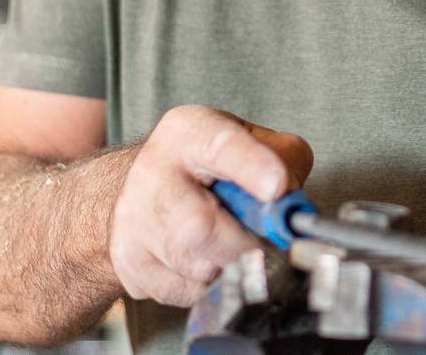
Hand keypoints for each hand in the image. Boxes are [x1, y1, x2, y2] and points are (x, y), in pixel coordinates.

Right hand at [109, 105, 313, 306]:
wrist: (139, 190)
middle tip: (263, 242)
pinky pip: (186, 292)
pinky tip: (204, 258)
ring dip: (228, 264)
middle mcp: (152, 175)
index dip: (251, 167)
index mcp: (188, 134)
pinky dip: (207, 284)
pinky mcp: (130, 264)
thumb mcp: (247, 139)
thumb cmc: (203, 166)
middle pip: (198, 226)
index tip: (277, 186)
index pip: (219, 147)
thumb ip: (283, 159)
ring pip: (195, 267)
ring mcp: (134, 223)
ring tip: (228, 242)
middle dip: (243, 243)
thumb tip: (294, 205)